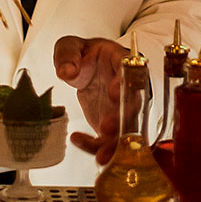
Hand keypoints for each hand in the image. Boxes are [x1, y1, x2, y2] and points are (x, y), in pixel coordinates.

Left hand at [53, 36, 128, 164]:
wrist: (88, 67)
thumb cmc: (85, 54)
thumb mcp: (71, 46)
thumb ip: (68, 55)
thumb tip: (67, 71)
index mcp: (122, 62)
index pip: (129, 72)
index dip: (124, 84)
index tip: (114, 94)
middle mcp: (129, 88)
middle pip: (133, 106)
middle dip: (122, 119)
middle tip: (106, 127)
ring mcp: (124, 109)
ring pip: (127, 130)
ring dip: (116, 144)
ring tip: (101, 155)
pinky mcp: (115, 125)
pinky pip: (110, 140)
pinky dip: (96, 146)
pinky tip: (78, 140)